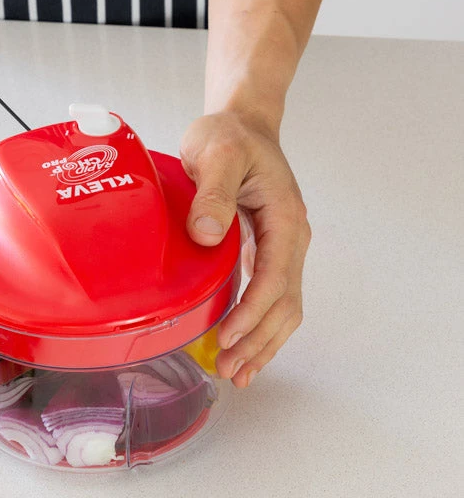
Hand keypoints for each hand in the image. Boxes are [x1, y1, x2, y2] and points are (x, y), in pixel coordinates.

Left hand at [180, 111, 310, 386]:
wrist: (241, 125)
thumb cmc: (228, 136)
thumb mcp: (216, 153)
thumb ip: (212, 191)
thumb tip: (207, 233)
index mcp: (284, 218)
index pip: (274, 277)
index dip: (252, 312)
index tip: (228, 337)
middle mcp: (291, 239)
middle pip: (284, 303)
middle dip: (258, 340)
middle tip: (228, 369)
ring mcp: (282, 248)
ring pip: (283, 308)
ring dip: (262, 342)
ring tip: (236, 372)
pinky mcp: (267, 253)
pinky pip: (271, 299)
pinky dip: (259, 328)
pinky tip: (241, 349)